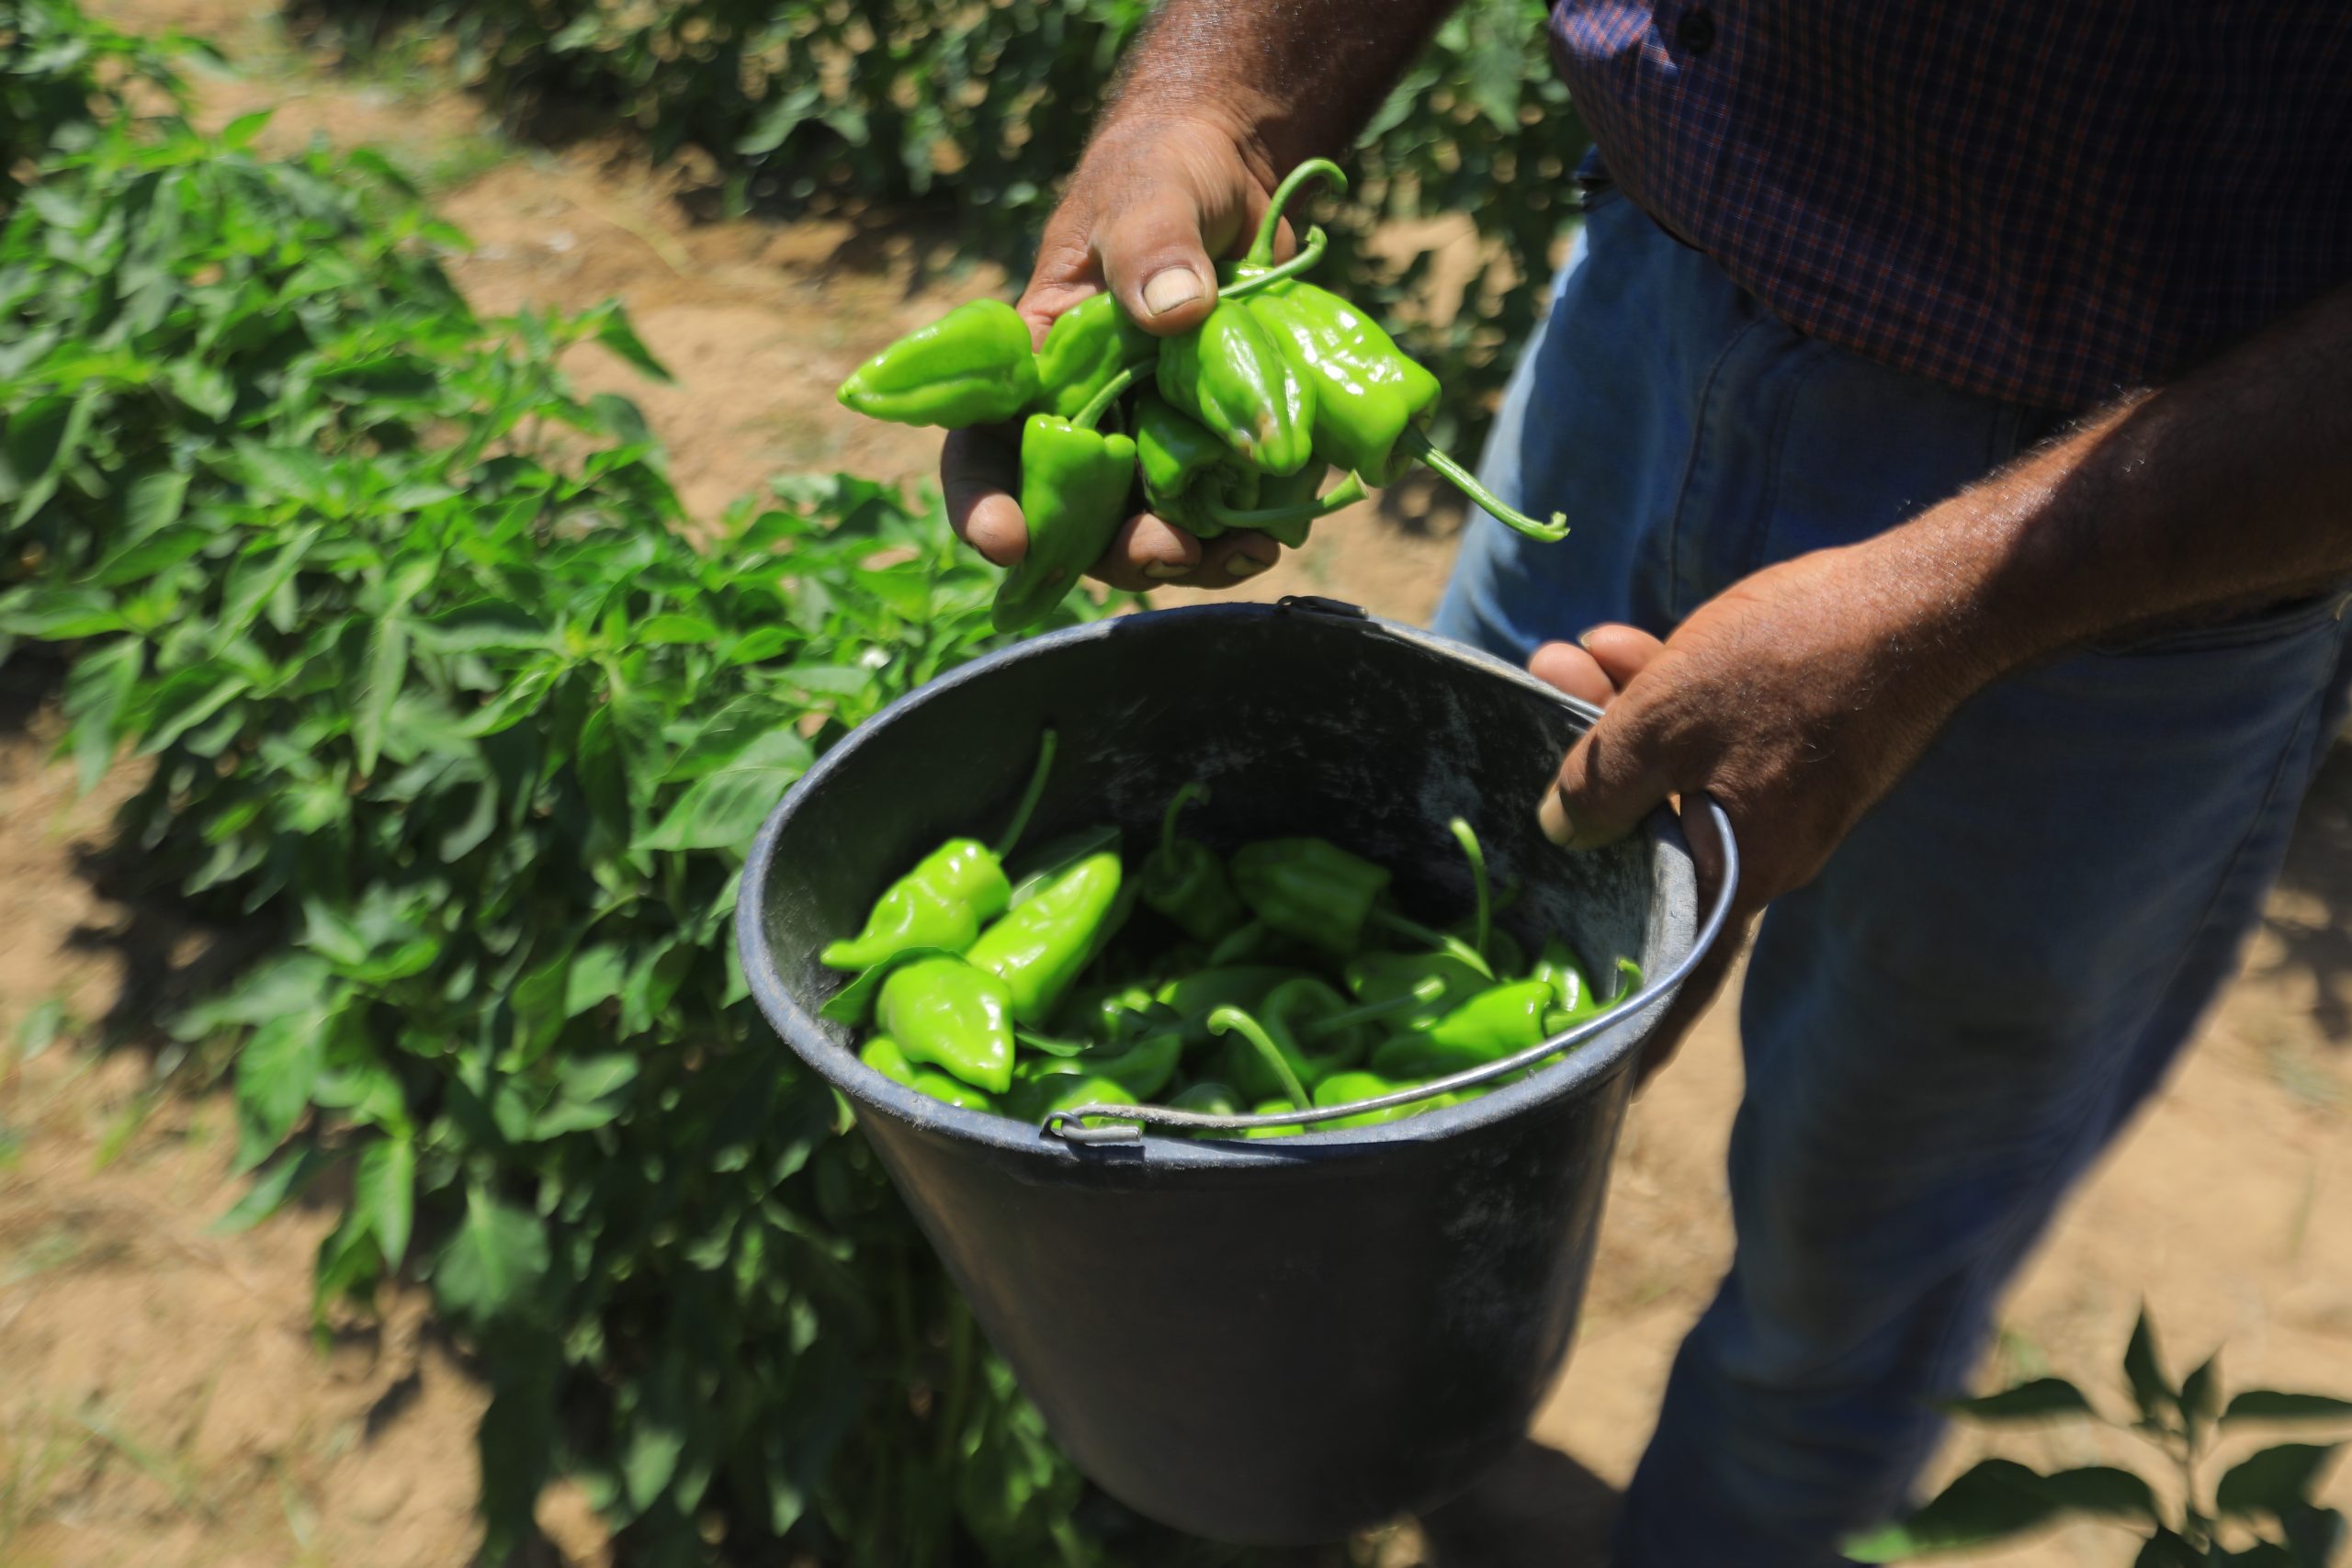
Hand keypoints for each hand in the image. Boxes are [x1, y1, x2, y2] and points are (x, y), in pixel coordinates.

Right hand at [940, 115, 1294, 591]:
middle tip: (1169, 551)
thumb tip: (1174, 311)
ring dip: (1187, 558)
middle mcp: (1084, 415)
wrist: (1240, 176)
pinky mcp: (1211, 441)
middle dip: (1113, 549)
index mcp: (1036, 365)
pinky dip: (1238, 536)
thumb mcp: (1151, 192)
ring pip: (1148, 527)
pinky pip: (1215, 510)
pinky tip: (1273, 534)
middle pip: (1072, 515)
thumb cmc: (1166, 172)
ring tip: (1241, 554)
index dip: (983, 502)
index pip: (983, 446)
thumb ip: (1153, 242)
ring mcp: (1149, 436)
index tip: (1007, 540)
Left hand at [1528, 540, 2003, 1081]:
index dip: (1643, 1026)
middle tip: (1539, 695)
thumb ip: (1599, 782)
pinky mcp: (1799, 744)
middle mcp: (1765, 848)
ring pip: (1674, 770)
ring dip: (1617, 715)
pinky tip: (1624, 645)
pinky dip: (1666, 697)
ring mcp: (1784, 796)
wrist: (1929, 605)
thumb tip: (1559, 830)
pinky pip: (1711, 736)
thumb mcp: (1664, 716)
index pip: (1681, 972)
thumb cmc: (1795, 663)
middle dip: (1583, 776)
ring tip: (1569, 652)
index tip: (1614, 1086)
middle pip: (1650, 837)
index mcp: (1739, 869)